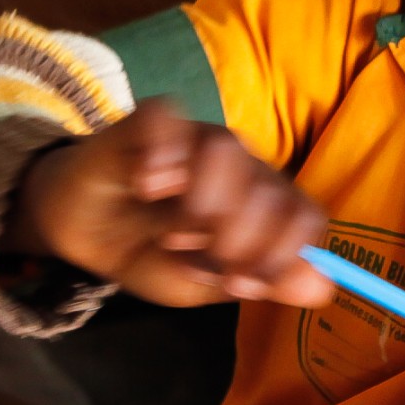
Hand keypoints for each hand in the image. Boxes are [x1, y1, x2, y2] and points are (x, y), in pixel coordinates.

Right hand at [9, 101, 336, 308]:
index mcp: (262, 205)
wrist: (81, 233)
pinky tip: (147, 185)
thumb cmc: (149, 254)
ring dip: (205, 201)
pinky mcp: (148, 123)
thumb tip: (323, 288)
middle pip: (268, 186)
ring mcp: (194, 139)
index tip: (244, 285)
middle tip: (205, 261)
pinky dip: (163, 151)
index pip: (304, 215)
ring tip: (171, 232)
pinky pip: (168, 117)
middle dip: (241, 238)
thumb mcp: (203, 284)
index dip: (285, 253)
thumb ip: (260, 281)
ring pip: (226, 148)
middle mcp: (239, 166)